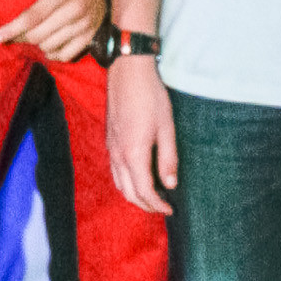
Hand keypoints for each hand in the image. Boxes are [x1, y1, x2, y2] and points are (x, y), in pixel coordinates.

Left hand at [0, 0, 105, 61]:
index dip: (12, 28)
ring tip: (32, 32)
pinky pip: (65, 55)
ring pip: (49, 46)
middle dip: (20, 36)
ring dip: (36, 43)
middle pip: (38, 34)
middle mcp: (77, 8)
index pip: (33, 16)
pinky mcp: (91, 36)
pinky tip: (47, 41)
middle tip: (12, 33)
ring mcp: (86, 24)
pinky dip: (52, 51)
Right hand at [107, 54, 176, 213]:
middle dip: (145, 205)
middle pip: (128, 192)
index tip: (170, 209)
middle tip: (162, 207)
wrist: (128, 71)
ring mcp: (111, 147)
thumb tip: (171, 184)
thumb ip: (168, 158)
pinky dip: (126, 182)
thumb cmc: (151, 96)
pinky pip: (114, 170)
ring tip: (152, 196)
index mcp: (133, 153)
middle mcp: (118, 154)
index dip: (157, 205)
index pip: (144, 191)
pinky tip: (138, 177)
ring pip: (119, 183)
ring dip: (134, 195)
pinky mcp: (109, 140)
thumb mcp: (167, 128)